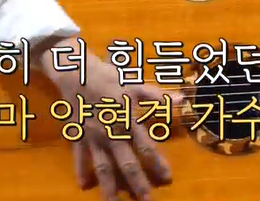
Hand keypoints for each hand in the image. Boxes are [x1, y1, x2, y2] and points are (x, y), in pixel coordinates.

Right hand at [40, 40, 180, 200]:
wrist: (76, 73)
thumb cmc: (110, 78)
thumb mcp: (136, 84)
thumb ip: (158, 96)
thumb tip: (183, 100)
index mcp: (127, 121)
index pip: (146, 147)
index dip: (157, 163)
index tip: (167, 178)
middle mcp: (110, 134)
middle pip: (125, 163)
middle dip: (136, 184)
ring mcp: (93, 138)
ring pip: (102, 167)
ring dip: (108, 187)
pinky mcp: (78, 136)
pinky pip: (80, 157)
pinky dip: (81, 170)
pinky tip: (83, 185)